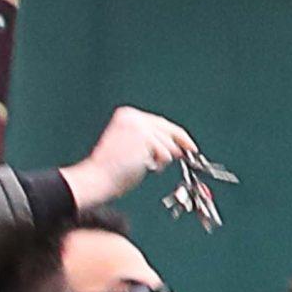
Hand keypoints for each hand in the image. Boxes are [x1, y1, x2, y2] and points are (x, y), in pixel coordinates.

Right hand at [62, 106, 197, 207]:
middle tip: (192, 151)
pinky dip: (160, 163)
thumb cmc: (112, 169)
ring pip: (168, 143)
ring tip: (145, 165)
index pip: (159, 122)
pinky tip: (144, 165)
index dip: (176, 134)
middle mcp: (133, 116)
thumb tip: (177, 147)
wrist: (98, 177)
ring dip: (163, 158)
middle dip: (181, 141)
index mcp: (127, 115)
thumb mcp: (133, 148)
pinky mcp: (145, 138)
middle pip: (168, 128)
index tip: (188, 143)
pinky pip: (165, 153)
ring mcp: (139, 126)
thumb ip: (152, 142)